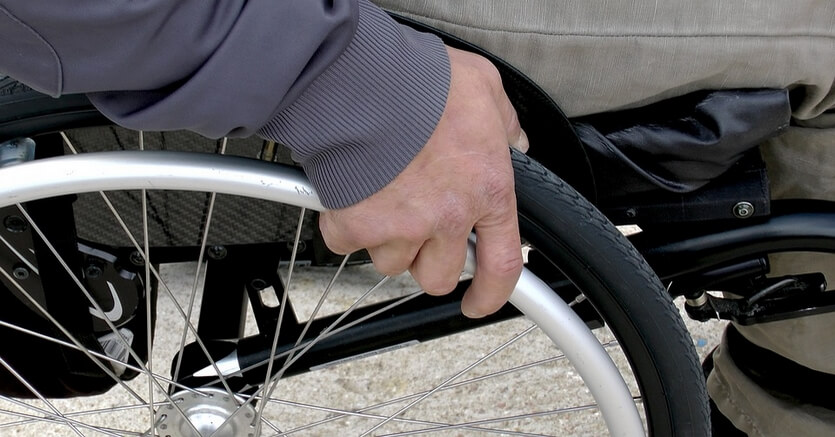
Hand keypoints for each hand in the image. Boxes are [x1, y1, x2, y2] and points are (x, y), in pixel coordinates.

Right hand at [319, 46, 527, 317]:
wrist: (363, 82)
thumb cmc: (422, 83)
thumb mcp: (484, 89)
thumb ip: (504, 122)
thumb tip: (513, 140)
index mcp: (486, 191)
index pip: (501, 264)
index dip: (491, 293)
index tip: (477, 302)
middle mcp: (447, 218)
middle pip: (438, 276)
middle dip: (426, 259)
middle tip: (414, 228)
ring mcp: (401, 227)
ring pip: (392, 262)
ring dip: (386, 239)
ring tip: (380, 196)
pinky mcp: (357, 226)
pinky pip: (348, 244)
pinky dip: (345, 224)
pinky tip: (349, 193)